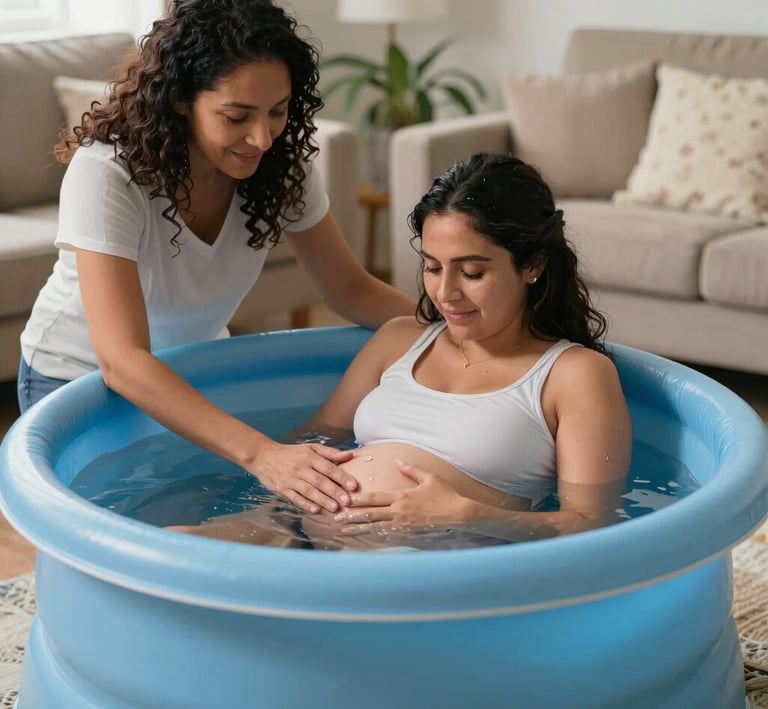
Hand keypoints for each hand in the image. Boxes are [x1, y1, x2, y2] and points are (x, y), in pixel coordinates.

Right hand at [248, 441, 357, 513]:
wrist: (263, 456)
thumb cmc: (291, 453)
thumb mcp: (311, 448)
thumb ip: (331, 453)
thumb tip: (350, 455)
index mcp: (310, 457)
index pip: (328, 468)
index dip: (341, 477)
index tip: (353, 486)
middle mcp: (301, 468)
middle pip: (320, 481)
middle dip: (334, 491)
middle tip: (347, 501)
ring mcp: (291, 479)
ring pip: (309, 491)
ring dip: (322, 500)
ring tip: (334, 508)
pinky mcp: (282, 489)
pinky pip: (295, 497)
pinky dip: (305, 504)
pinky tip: (315, 510)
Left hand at [333, 461, 467, 534]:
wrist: (459, 514)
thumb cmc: (445, 494)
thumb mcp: (428, 477)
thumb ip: (411, 469)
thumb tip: (397, 460)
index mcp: (402, 496)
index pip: (375, 498)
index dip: (358, 499)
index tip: (345, 499)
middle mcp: (399, 511)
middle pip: (371, 514)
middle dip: (352, 516)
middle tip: (336, 517)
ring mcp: (403, 524)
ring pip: (376, 527)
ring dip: (359, 528)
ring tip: (343, 530)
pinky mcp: (408, 532)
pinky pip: (387, 534)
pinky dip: (374, 535)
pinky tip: (364, 537)